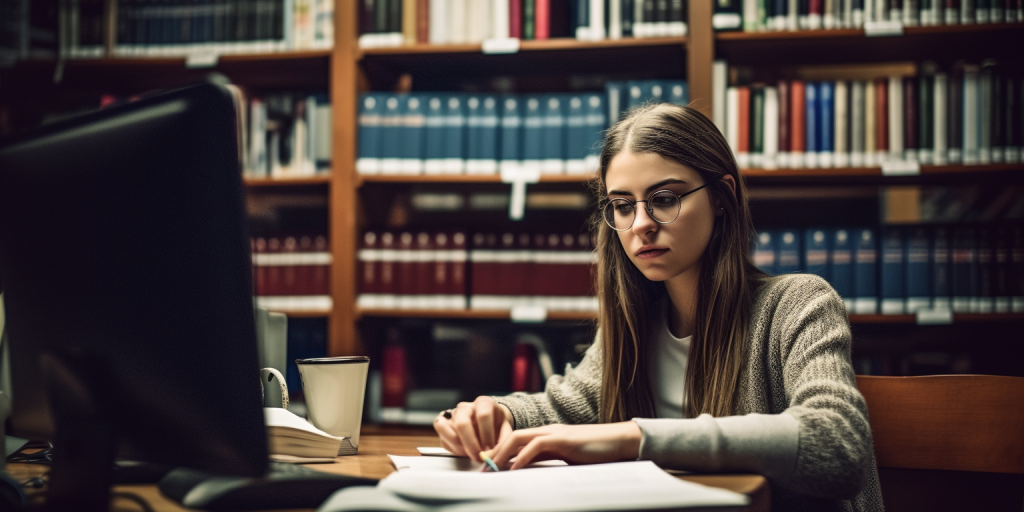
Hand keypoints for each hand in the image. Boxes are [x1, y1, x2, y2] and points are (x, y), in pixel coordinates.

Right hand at [434, 396, 512, 461]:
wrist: (489, 422)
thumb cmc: (497, 425)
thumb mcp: (506, 430)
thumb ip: (503, 442)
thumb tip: (492, 455)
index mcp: (483, 403)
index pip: (483, 415)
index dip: (486, 434)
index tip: (489, 448)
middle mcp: (466, 407)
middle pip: (462, 423)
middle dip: (470, 444)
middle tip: (478, 456)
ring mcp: (452, 415)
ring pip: (448, 430)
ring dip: (460, 447)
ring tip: (471, 454)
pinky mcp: (443, 425)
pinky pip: (443, 438)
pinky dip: (452, 448)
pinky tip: (463, 451)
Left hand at [488, 422, 641, 469]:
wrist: (620, 442)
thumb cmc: (597, 453)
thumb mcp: (568, 460)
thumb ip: (551, 462)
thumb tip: (533, 475)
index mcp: (548, 436)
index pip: (517, 441)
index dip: (501, 452)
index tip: (489, 466)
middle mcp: (548, 431)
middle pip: (512, 437)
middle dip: (495, 452)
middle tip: (483, 469)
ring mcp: (555, 433)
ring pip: (519, 438)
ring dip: (502, 454)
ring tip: (491, 469)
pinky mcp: (563, 439)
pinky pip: (536, 446)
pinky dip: (521, 457)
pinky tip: (514, 468)